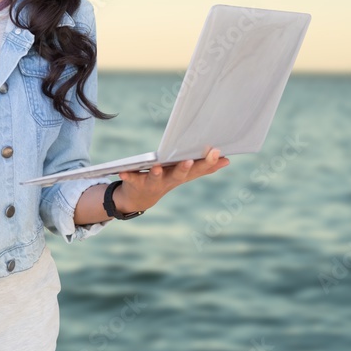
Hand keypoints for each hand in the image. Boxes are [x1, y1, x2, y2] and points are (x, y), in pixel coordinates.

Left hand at [112, 148, 229, 213]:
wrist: (139, 198)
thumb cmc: (165, 179)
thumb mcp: (185, 174)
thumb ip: (205, 168)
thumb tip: (227, 160)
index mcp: (181, 176)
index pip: (197, 169)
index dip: (208, 162)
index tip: (217, 151)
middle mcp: (168, 181)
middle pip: (178, 175)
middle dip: (184, 168)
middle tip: (189, 160)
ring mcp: (152, 183)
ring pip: (155, 178)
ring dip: (156, 174)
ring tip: (156, 167)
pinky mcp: (135, 182)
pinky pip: (130, 178)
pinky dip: (127, 176)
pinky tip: (122, 172)